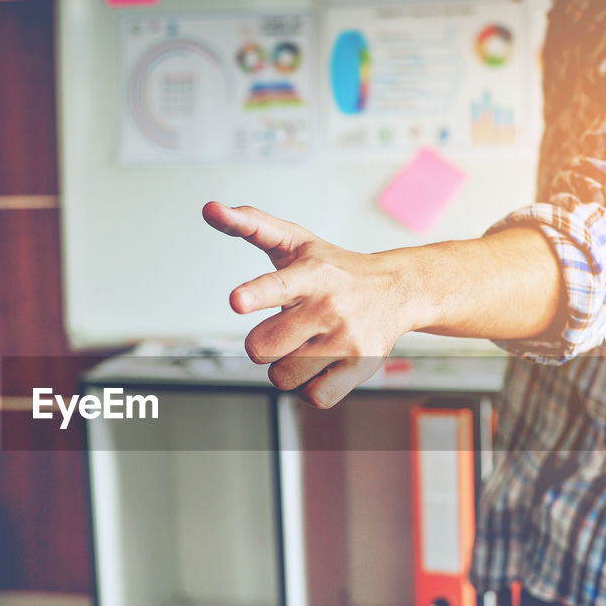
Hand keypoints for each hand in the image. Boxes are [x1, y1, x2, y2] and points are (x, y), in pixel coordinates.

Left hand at [202, 201, 416, 407]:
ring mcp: (347, 339)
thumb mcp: (296, 241)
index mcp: (311, 274)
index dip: (256, 294)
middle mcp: (329, 306)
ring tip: (306, 345)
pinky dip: (309, 388)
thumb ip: (251, 225)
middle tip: (286, 328)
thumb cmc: (334, 268)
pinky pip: (314, 397)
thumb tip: (208, 208)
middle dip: (264, 343)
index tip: (238, 300)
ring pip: (283, 376)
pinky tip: (321, 366)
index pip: (278, 285)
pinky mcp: (361, 367)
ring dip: (285, 366)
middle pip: (262, 346)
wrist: (398, 290)